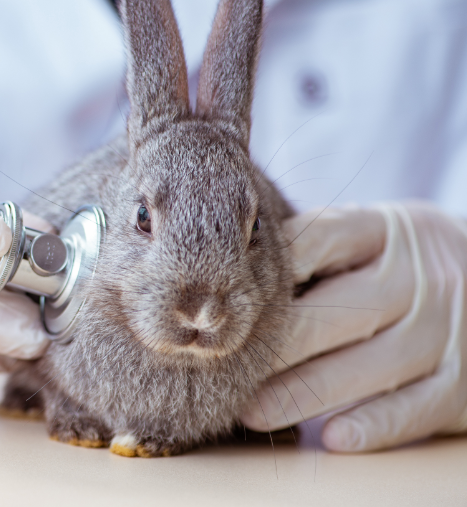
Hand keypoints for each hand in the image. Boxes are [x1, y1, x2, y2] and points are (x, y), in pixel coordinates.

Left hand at [240, 202, 466, 451]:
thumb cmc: (395, 262)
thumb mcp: (367, 235)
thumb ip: (311, 246)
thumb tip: (228, 278)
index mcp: (386, 232)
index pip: (322, 238)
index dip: (272, 268)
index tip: (225, 298)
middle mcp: (419, 278)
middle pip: (340, 310)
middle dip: (278, 344)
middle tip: (225, 367)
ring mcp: (443, 331)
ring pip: (369, 366)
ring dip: (305, 392)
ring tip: (252, 411)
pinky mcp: (460, 384)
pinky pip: (414, 408)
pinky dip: (373, 425)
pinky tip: (331, 437)